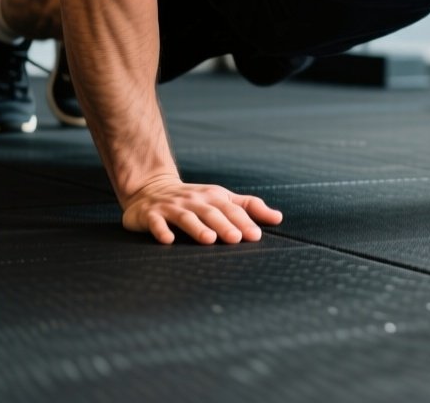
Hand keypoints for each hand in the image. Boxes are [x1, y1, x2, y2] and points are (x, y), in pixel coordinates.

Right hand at [121, 175, 282, 244]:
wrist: (151, 189)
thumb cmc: (195, 199)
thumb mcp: (222, 198)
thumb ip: (249, 208)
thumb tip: (279, 218)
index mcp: (213, 197)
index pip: (231, 209)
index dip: (243, 221)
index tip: (255, 235)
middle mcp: (194, 200)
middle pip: (211, 213)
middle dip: (224, 225)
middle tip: (236, 239)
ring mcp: (171, 207)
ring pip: (186, 217)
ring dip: (197, 227)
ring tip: (209, 239)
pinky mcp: (150, 215)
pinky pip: (156, 223)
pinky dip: (162, 230)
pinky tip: (169, 240)